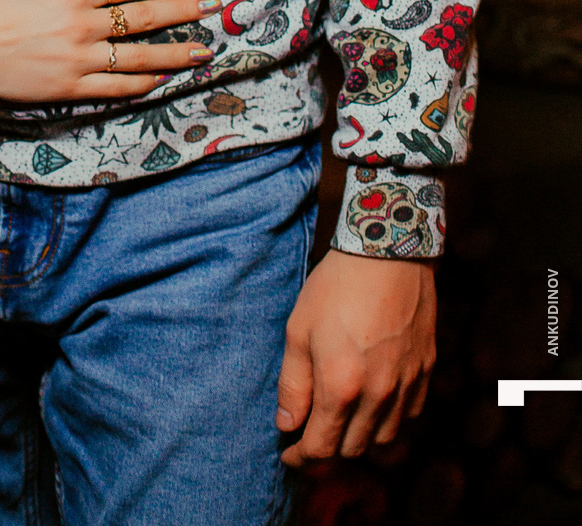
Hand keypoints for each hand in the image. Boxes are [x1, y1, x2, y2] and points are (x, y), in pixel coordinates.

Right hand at [0, 0, 217, 100]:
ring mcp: (81, 60)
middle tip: (212, 9)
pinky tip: (164, 79)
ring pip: (140, 57)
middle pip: (144, 18)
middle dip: (182, 12)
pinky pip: (117, 88)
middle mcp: (84, 26)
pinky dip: (144, 84)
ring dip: (176, 52)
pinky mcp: (72, 88)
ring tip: (203, 50)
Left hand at [276, 249, 436, 464]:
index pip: (321, 448)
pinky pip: (408, 417)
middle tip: (310, 437)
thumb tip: (287, 424)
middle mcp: (377, 395)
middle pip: (352, 449)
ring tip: (340, 423)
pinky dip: (387, 422)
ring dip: (358, 440)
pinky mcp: (425, 371)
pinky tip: (371, 405)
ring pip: (383, 440)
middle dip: (327, 451)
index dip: (301, 458)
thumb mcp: (298, 329)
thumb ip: (292, 383)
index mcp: (340, 386)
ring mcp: (406, 385)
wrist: (388, 252)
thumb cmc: (336, 287)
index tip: (288, 454)